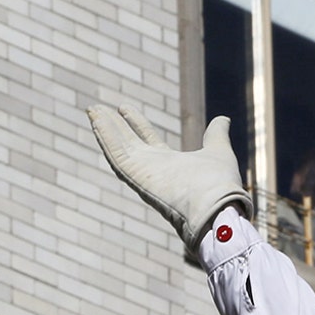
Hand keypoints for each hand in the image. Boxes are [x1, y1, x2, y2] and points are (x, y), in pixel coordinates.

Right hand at [86, 105, 253, 264]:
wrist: (218, 207)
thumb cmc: (220, 185)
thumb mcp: (218, 151)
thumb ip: (216, 135)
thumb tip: (223, 118)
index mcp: (170, 165)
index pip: (147, 140)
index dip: (135, 123)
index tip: (123, 107)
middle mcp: (153, 171)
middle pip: (127, 144)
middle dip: (112, 126)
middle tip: (96, 108)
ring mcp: (142, 174)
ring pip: (117, 149)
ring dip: (103, 129)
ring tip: (91, 109)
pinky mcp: (136, 176)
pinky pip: (117, 155)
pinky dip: (106, 137)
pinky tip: (96, 120)